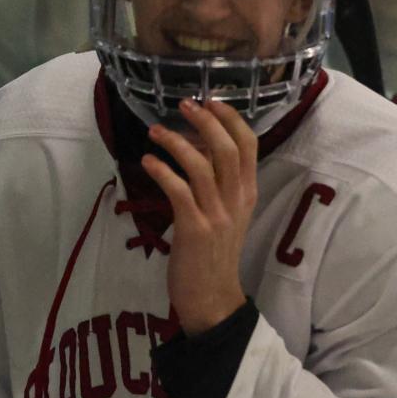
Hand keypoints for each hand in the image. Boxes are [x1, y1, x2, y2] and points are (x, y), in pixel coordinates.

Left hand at [141, 100, 256, 334]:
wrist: (212, 297)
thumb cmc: (214, 253)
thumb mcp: (226, 213)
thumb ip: (218, 181)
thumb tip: (199, 145)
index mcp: (247, 192)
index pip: (249, 145)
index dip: (231, 119)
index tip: (211, 100)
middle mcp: (236, 200)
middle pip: (227, 149)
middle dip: (205, 121)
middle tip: (183, 104)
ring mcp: (217, 215)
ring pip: (202, 166)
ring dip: (176, 143)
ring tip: (155, 131)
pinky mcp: (194, 229)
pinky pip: (178, 191)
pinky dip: (162, 171)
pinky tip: (148, 162)